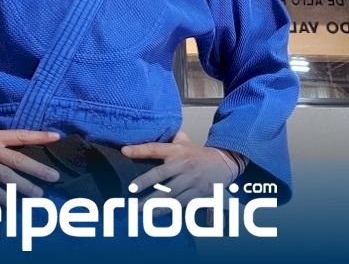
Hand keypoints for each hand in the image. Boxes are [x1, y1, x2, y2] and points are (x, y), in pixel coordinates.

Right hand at [0, 129, 60, 201]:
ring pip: (6, 174)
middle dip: (38, 168)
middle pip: (17, 157)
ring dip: (24, 186)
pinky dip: (1, 197)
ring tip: (38, 195)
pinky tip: (11, 204)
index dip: (39, 136)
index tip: (57, 138)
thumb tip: (17, 160)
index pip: (20, 134)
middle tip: (54, 176)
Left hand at [120, 131, 234, 207]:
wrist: (224, 163)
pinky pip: (181, 204)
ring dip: (155, 203)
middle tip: (130, 192)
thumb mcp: (184, 141)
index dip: (140, 149)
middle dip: (145, 183)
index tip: (125, 152)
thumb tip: (149, 132)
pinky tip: (156, 217)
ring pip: (171, 193)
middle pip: (162, 174)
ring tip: (140, 211)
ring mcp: (191, 181)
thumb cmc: (198, 153)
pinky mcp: (198, 194)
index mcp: (177, 151)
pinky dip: (169, 211)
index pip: (156, 148)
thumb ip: (167, 139)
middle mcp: (183, 165)